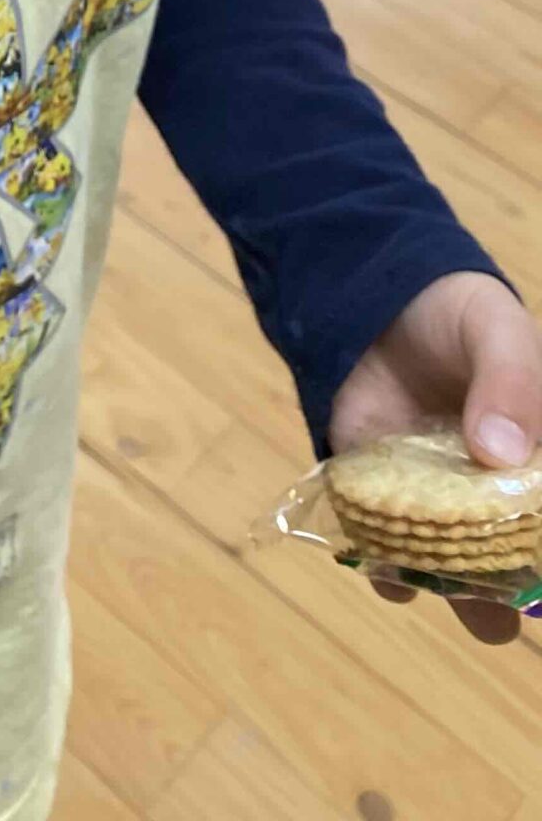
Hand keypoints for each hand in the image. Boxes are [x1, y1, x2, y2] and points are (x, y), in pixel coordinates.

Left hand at [328, 270, 541, 645]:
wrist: (380, 305)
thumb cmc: (460, 319)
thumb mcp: (494, 332)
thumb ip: (509, 383)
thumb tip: (500, 453)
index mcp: (540, 472)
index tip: (537, 565)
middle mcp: (505, 505)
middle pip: (524, 574)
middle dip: (514, 596)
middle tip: (496, 602)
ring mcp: (445, 510)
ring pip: (464, 581)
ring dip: (457, 594)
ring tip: (440, 578)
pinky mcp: (386, 505)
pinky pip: (391, 558)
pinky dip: (388, 571)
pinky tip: (385, 564)